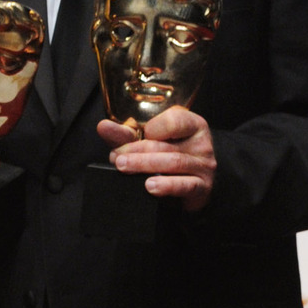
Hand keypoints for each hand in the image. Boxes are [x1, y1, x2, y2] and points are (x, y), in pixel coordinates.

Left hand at [96, 107, 215, 211]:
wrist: (192, 187)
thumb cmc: (170, 159)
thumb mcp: (150, 143)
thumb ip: (128, 136)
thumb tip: (103, 127)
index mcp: (190, 124)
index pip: (174, 119)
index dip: (152, 127)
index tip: (132, 135)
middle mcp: (200, 143)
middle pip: (167, 144)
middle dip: (136, 150)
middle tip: (116, 157)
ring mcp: (203, 166)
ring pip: (174, 162)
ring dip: (145, 165)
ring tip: (124, 167)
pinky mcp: (202, 187)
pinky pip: (185, 185)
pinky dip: (166, 186)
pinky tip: (150, 187)